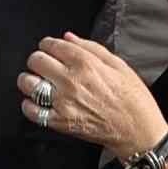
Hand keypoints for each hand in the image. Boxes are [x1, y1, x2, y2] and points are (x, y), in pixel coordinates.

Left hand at [15, 30, 167, 165]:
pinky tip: (38, 102)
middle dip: (38, 60)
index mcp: (85, 63)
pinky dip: (29, 105)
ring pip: (28, 83)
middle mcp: (71, 81)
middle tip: (45, 65)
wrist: (139, 132)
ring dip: (30, 80)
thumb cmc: (133, 99)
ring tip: (39, 82)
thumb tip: (67, 37)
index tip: (50, 49)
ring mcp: (64, 102)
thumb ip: (90, 47)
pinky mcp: (61, 122)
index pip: (51, 45)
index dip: (48, 45)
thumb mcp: (119, 65)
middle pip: (36, 60)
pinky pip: (32, 111)